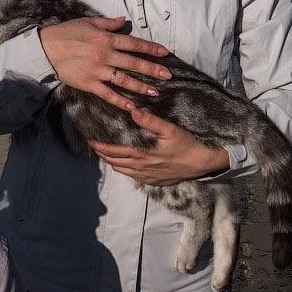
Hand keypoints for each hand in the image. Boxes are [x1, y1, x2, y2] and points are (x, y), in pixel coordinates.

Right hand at [38, 17, 171, 111]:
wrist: (45, 49)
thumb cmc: (66, 32)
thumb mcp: (88, 22)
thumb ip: (108, 23)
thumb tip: (124, 21)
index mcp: (107, 38)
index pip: (134, 44)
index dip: (151, 48)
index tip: (165, 53)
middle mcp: (106, 55)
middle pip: (134, 63)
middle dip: (153, 69)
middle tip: (168, 76)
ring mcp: (98, 70)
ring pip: (124, 80)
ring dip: (141, 86)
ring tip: (156, 92)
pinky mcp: (89, 83)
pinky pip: (107, 94)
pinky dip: (120, 101)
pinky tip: (132, 107)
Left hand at [88, 107, 229, 184]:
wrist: (202, 163)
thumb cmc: (187, 144)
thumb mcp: (170, 129)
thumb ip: (150, 121)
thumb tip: (133, 111)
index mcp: (142, 154)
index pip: (114, 151)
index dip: (100, 146)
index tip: (90, 140)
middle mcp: (141, 167)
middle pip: (114, 162)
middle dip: (102, 154)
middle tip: (93, 146)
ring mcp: (146, 176)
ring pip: (122, 170)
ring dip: (111, 162)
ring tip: (105, 154)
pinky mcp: (153, 181)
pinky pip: (132, 176)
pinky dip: (123, 169)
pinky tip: (123, 164)